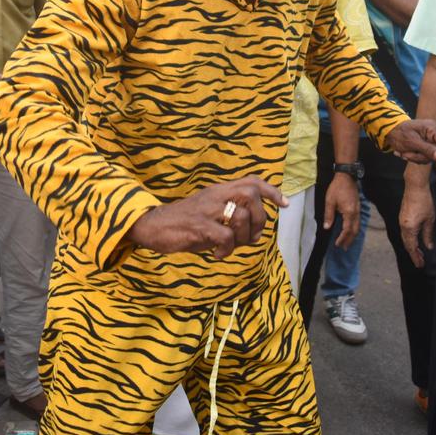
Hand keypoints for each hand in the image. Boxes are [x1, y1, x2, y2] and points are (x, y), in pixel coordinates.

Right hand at [125, 176, 287, 258]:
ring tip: (232, 247)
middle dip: (260, 218)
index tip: (284, 204)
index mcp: (219, 190)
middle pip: (251, 195)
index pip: (252, 181)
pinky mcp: (198, 226)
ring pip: (241, 216)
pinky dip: (227, 250)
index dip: (272, 191)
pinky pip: (225, 237)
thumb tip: (256, 235)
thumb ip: (232, 219)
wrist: (151, 225)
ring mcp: (207, 210)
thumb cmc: (183, 223)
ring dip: (244, 237)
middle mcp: (215, 195)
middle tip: (251, 236)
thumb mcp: (209, 214)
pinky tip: (218, 254)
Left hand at [323, 173, 360, 248]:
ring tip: (347, 243)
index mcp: (349, 212)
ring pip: (358, 227)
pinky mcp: (358, 207)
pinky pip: (358, 222)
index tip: (337, 244)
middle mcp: (356, 213)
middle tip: (343, 248)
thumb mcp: (330, 201)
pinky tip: (351, 231)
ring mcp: (358, 210)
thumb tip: (327, 227)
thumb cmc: (337, 188)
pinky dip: (355, 229)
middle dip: (349, 240)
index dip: (342, 238)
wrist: (346, 177)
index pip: (347, 230)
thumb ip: (329, 215)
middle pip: (355, 231)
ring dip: (353, 236)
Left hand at [385, 120, 435, 165]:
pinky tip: (404, 153)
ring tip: (403, 153)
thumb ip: (427, 149)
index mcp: (432, 128)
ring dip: (416, 158)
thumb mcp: (411, 142)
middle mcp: (433, 134)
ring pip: (430, 156)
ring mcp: (429, 140)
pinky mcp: (425, 146)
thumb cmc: (398, 133)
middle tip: (407, 155)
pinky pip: (424, 156)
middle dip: (422, 157)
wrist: (388, 131)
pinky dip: (414, 157)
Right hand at [399, 181, 435, 268]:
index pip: (412, 247)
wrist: (415, 186)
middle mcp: (403, 226)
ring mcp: (402, 221)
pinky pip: (405, 232)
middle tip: (420, 262)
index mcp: (409, 228)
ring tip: (419, 252)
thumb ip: (428, 234)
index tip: (420, 265)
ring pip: (405, 238)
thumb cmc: (424, 201)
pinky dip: (410, 239)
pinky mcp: (403, 216)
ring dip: (412, 246)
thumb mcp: (430, 220)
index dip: (416, 257)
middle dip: (414, 254)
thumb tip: (429, 246)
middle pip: (407, 244)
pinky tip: (416, 239)